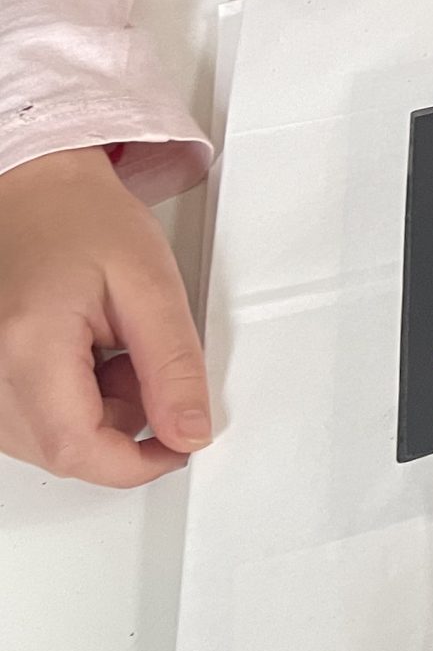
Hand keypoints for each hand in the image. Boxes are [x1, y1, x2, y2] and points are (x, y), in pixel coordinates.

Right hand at [0, 146, 211, 486]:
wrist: (35, 186)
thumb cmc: (83, 218)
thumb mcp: (151, 285)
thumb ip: (174, 366)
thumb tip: (190, 430)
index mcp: (27, 345)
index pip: (76, 449)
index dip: (136, 463)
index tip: (177, 445)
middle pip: (59, 449)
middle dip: (120, 427)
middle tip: (145, 366)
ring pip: (43, 438)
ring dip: (94, 414)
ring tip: (113, 348)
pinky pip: (25, 418)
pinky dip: (68, 402)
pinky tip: (84, 357)